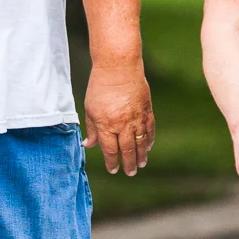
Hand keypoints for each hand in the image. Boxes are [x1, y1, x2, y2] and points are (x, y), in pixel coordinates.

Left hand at [83, 61, 154, 175]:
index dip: (112, 162)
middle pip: (127, 150)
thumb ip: (92, 128)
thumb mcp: (90, 108)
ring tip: (141, 164)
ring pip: (140, 142)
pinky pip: (150, 129)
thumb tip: (88, 144)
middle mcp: (123, 124)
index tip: (113, 170)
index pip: (110, 150)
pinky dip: (149, 139)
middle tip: (130, 172)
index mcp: (106, 125)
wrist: (118, 66)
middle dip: (128, 163)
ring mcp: (136, 118)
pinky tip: (148, 147)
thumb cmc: (100, 86)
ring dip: (141, 155)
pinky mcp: (146, 109)